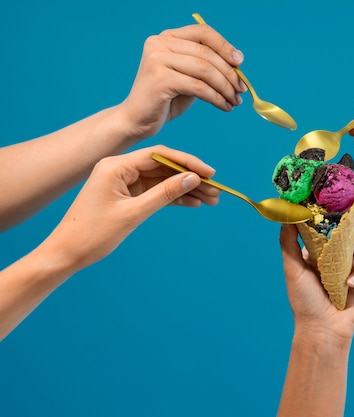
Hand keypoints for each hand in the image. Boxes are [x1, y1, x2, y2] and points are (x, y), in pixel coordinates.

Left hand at [41, 145, 219, 271]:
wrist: (66, 254)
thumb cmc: (93, 233)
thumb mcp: (134, 213)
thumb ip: (165, 194)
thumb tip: (192, 178)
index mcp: (115, 166)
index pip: (159, 155)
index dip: (187, 163)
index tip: (209, 174)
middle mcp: (119, 169)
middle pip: (164, 168)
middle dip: (190, 178)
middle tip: (215, 190)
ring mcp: (124, 183)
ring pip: (162, 181)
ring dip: (185, 189)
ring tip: (210, 199)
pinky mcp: (126, 196)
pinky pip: (155, 193)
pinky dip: (173, 198)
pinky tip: (193, 203)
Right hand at [119, 23, 246, 140]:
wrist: (138, 120)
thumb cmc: (166, 99)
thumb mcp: (189, 76)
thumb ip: (207, 66)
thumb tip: (238, 62)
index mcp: (167, 37)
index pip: (202, 33)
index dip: (224, 46)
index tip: (240, 62)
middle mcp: (159, 44)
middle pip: (207, 53)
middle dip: (229, 73)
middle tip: (242, 90)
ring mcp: (157, 60)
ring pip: (205, 70)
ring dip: (225, 87)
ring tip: (235, 101)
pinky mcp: (160, 80)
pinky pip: (198, 87)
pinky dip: (216, 98)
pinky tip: (225, 106)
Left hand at [279, 200, 353, 341]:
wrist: (320, 329)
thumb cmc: (303, 300)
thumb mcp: (292, 267)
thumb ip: (289, 242)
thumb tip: (286, 215)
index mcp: (322, 249)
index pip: (334, 223)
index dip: (341, 209)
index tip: (345, 194)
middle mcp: (340, 255)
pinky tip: (349, 283)